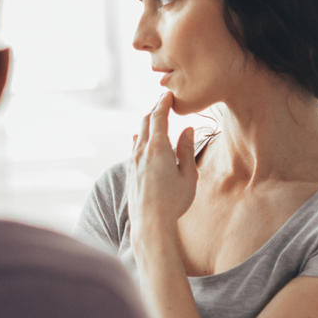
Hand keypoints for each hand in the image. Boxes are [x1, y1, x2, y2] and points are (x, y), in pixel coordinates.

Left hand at [126, 93, 197, 237]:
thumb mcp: (188, 175)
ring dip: (147, 123)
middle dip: (154, 109)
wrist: (149, 223)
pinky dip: (141, 137)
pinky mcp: (130, 171)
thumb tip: (187, 130)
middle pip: (145, 121)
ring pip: (138, 134)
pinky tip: (142, 139)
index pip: (158, 117)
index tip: (168, 94)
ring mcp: (133, 161)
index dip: (163, 103)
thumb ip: (186, 150)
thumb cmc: (173, 201)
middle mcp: (141, 151)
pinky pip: (134, 147)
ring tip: (156, 117)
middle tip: (163, 101)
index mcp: (157, 148)